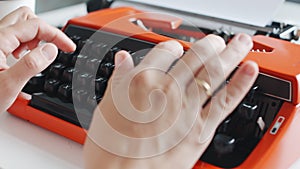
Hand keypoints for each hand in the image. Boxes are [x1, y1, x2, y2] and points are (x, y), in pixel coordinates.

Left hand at [0, 7, 75, 112]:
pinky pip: (14, 38)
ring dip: (34, 38)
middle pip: (26, 17)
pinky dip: (25, 45)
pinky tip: (23, 59)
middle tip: (52, 48)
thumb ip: (32, 65)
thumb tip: (51, 50)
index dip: (57, 35)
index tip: (68, 48)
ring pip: (20, 26)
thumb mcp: (9, 85)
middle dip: (44, 31)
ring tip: (37, 56)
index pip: (36, 25)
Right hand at [84, 34, 257, 168]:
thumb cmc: (111, 149)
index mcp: (143, 82)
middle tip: (215, 40)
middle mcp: (168, 91)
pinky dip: (241, 84)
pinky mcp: (200, 130)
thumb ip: (119, 80)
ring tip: (239, 43)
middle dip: (209, 44)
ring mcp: (187, 109)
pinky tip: (249, 71)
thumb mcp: (106, 107)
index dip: (172, 46)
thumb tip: (123, 60)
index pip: (165, 52)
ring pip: (214, 73)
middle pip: (196, 57)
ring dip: (230, 54)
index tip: (176, 48)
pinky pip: (225, 102)